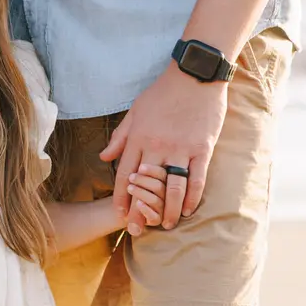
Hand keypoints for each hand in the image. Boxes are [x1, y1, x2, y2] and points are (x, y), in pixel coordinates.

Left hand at [101, 66, 228, 228]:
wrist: (194, 75)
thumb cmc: (163, 91)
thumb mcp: (135, 110)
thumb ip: (120, 136)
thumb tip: (103, 158)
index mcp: (139, 137)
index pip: (125, 174)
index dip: (122, 196)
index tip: (121, 213)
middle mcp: (157, 146)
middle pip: (147, 187)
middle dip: (143, 210)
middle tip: (141, 229)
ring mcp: (180, 149)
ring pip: (173, 188)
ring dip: (170, 210)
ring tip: (169, 224)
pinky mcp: (201, 149)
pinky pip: (196, 179)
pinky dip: (193, 197)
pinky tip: (190, 209)